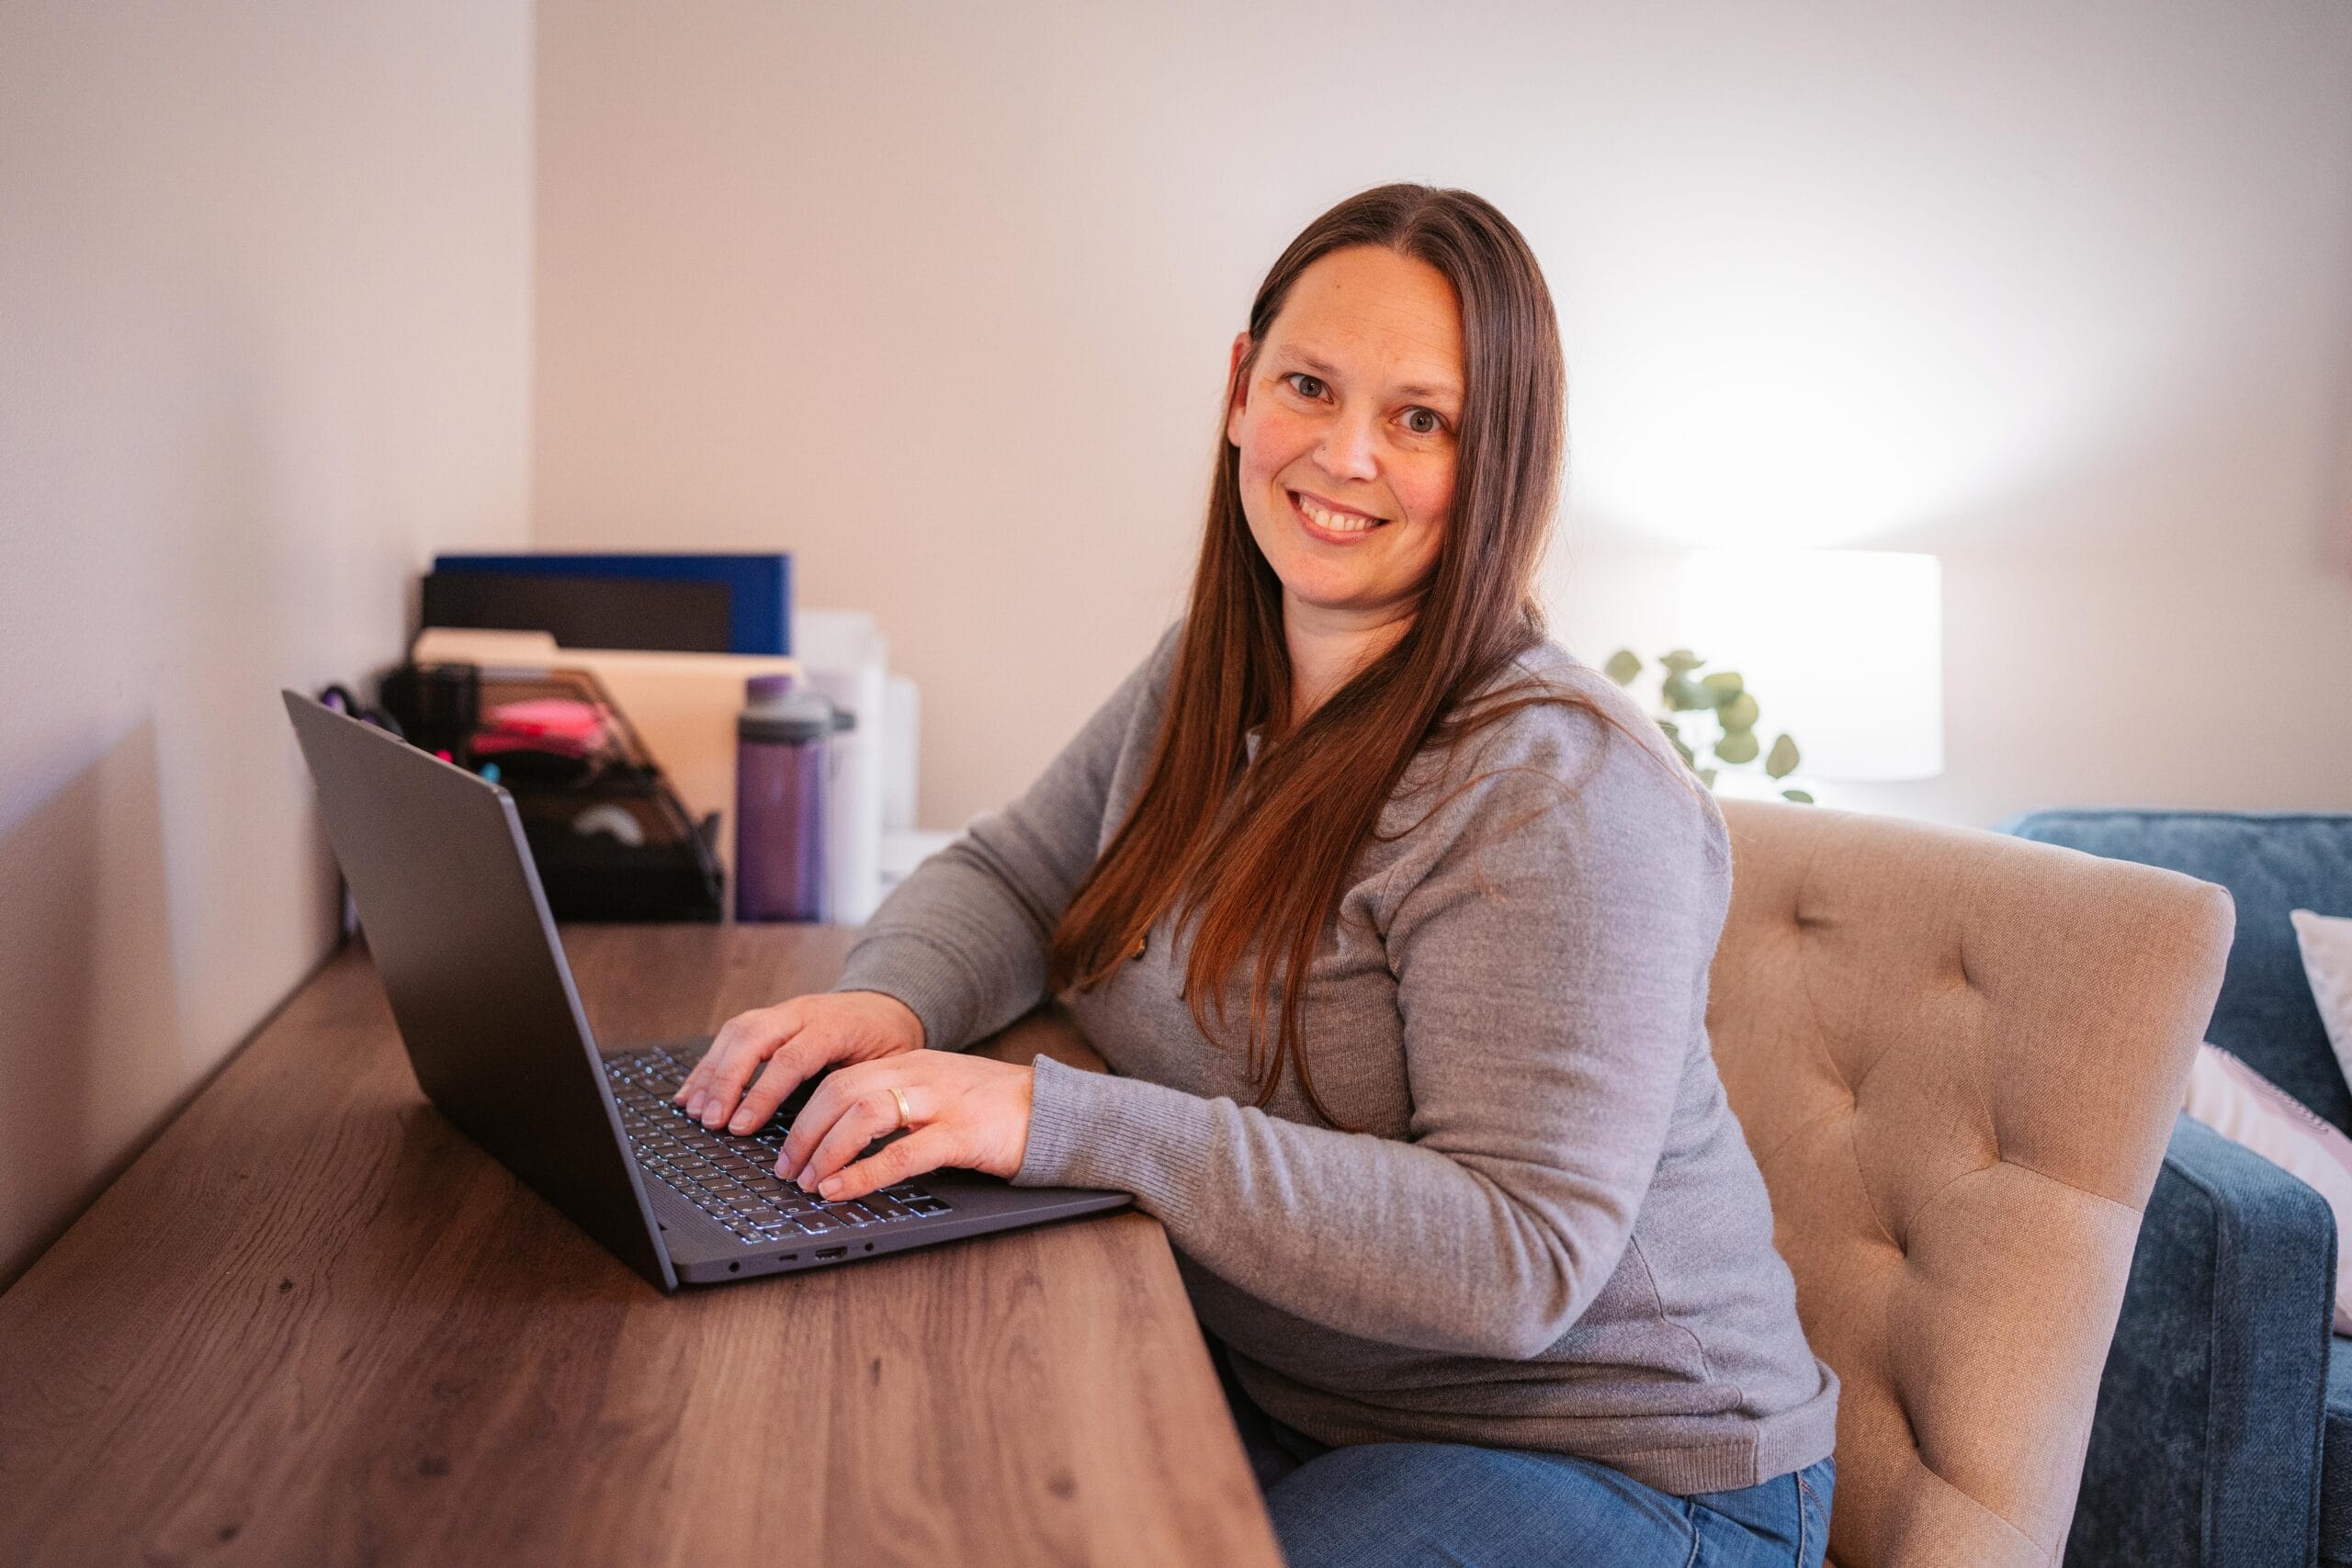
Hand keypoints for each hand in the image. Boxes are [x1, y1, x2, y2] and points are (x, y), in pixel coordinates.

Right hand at [674, 990, 923, 1133]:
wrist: (890, 1002)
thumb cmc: (890, 1041)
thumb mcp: (890, 1065)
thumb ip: (861, 1091)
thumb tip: (837, 1137)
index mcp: (835, 1026)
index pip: (790, 1058)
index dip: (762, 1094)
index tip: (741, 1126)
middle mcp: (803, 1012)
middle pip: (753, 1038)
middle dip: (726, 1081)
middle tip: (710, 1121)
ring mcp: (784, 1011)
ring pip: (737, 1032)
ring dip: (711, 1072)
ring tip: (694, 1110)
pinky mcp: (770, 1016)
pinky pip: (733, 1034)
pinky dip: (710, 1062)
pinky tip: (693, 1089)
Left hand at [778, 1052, 1033, 1202]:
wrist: (1054, 1109)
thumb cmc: (995, 1109)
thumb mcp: (939, 1092)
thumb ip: (898, 1101)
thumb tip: (845, 1133)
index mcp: (910, 1064)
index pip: (840, 1078)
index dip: (804, 1113)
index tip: (786, 1147)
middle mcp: (919, 1075)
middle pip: (840, 1092)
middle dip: (803, 1133)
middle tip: (787, 1170)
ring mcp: (940, 1102)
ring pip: (863, 1114)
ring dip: (826, 1150)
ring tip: (810, 1182)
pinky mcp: (962, 1133)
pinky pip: (902, 1152)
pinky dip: (863, 1173)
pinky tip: (842, 1190)